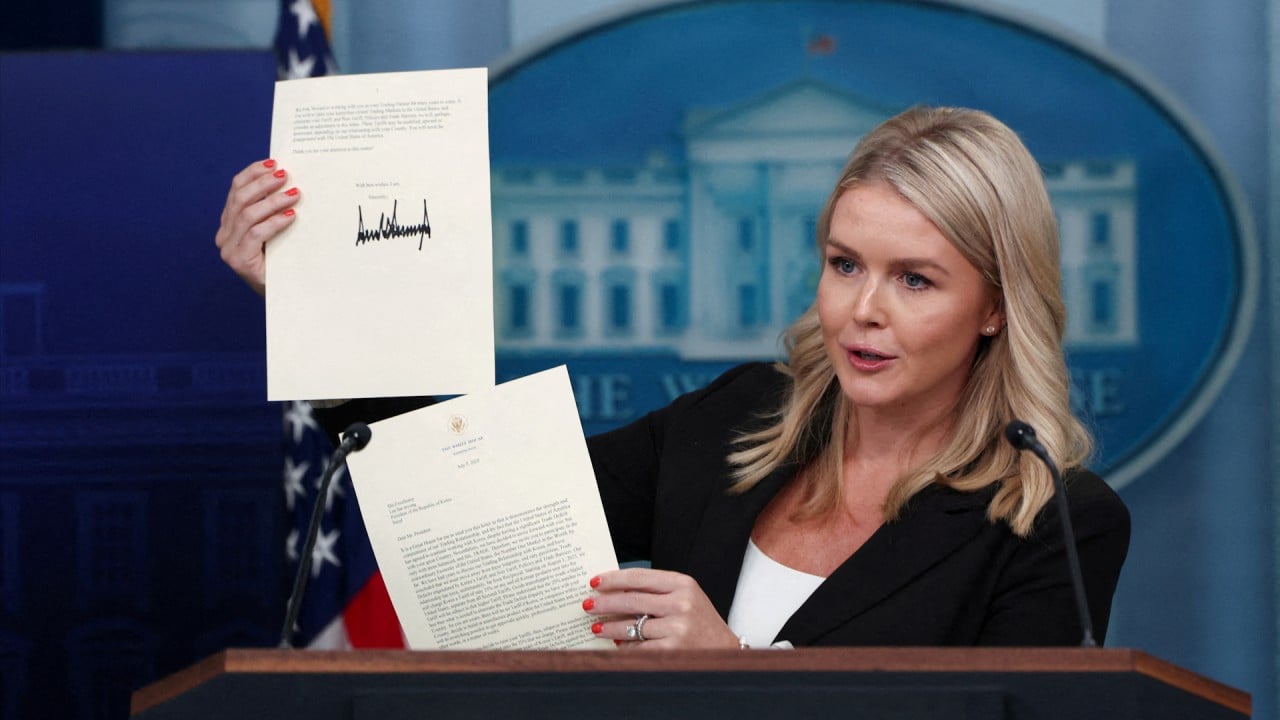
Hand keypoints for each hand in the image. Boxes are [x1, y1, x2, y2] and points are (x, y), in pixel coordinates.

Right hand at [214, 159, 299, 295]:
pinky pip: (256, 234)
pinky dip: (275, 221)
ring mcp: (229, 249)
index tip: (273, 163)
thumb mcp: (275, 230)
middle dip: (263, 184)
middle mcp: (224, 234)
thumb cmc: (280, 260)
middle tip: (286, 176)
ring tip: (294, 194)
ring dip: (273, 201)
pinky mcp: (240, 261)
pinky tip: (291, 215)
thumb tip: (287, 179)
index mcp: (229, 222)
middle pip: (240, 199)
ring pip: (247, 214)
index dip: (253, 174)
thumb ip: (272, 209)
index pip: (235, 190)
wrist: (283, 294)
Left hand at [583, 568, 739, 648]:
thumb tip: (614, 592)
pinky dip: (625, 647)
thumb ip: (656, 592)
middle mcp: (681, 603)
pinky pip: (639, 647)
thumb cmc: (699, 621)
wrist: (724, 651)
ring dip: (609, 628)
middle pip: (632, 600)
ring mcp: (677, 627)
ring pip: (632, 626)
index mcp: (683, 584)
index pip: (640, 577)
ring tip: (596, 628)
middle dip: (604, 603)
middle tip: (587, 605)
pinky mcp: (672, 650)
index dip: (613, 579)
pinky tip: (616, 645)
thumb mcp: (684, 597)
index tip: (595, 582)